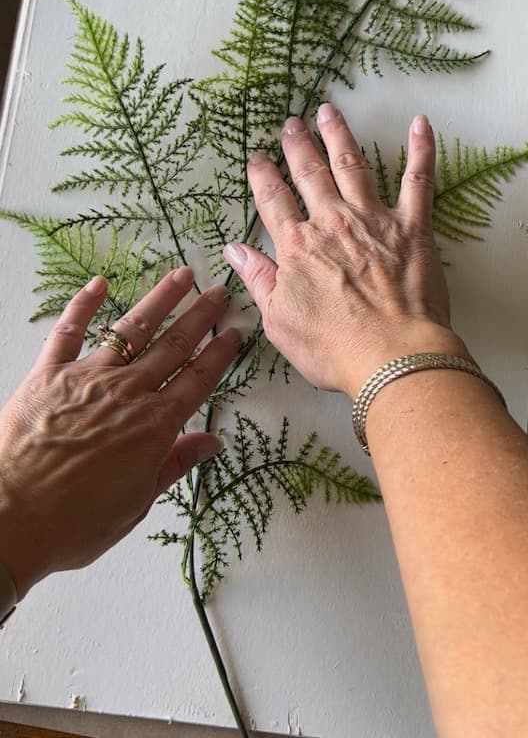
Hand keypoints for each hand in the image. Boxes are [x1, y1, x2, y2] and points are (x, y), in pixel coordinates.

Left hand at [0, 268, 239, 598]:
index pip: (198, 379)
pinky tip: (98, 284)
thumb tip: (211, 442)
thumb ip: (175, 464)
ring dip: (160, 300)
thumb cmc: (73, 522)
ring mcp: (88, 377)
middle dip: (199, 316)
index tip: (234, 332)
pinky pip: (68, 331)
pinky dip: (82, 304)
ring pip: (132, 329)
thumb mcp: (137, 503)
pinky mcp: (48, 374)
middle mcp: (127, 392)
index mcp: (154, 425)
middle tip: (217, 293)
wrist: (10, 519)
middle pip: (173, 345)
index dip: (219, 353)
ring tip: (181, 276)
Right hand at [223, 104, 469, 395]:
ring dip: (338, 136)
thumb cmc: (334, 348)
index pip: (273, 202)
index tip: (256, 159)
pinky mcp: (412, 228)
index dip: (262, 177)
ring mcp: (374, 221)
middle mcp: (333, 224)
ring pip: (352, 165)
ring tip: (329, 112)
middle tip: (290, 124)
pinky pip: (418, 181)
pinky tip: (420, 123)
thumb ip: (259, 279)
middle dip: (298, 147)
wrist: (391, 356)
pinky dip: (420, 149)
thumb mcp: (278, 321)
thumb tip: (234, 249)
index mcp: (298, 247)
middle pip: (310, 175)